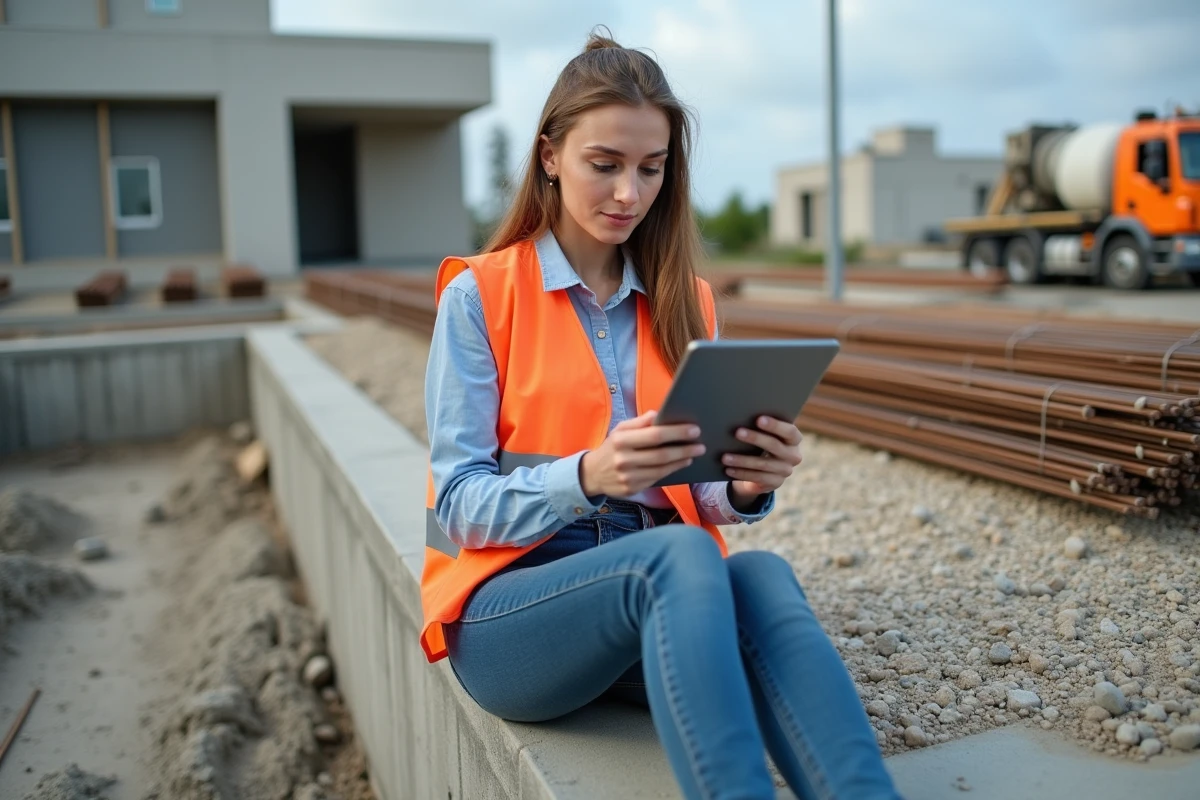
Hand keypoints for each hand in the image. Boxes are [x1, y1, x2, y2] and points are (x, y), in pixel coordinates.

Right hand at [580, 411, 704, 497]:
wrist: (592, 474)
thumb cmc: (612, 447)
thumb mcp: (620, 430)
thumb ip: (640, 422)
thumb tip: (660, 414)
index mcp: (621, 440)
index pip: (654, 435)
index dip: (676, 433)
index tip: (694, 430)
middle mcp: (623, 459)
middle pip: (661, 455)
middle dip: (684, 449)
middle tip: (700, 445)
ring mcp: (627, 477)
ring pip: (662, 469)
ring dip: (681, 461)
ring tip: (693, 454)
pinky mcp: (632, 489)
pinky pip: (657, 479)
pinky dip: (671, 471)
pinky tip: (680, 464)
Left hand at [724, 416, 803, 506]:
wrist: (765, 470)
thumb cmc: (763, 444)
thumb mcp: (766, 435)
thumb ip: (761, 427)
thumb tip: (741, 417)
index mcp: (794, 439)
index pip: (790, 431)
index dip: (776, 425)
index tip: (759, 419)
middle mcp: (793, 456)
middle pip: (775, 446)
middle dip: (755, 438)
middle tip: (737, 432)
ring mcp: (785, 471)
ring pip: (763, 464)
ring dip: (742, 460)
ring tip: (725, 457)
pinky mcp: (775, 483)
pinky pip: (757, 478)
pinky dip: (741, 473)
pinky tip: (728, 469)